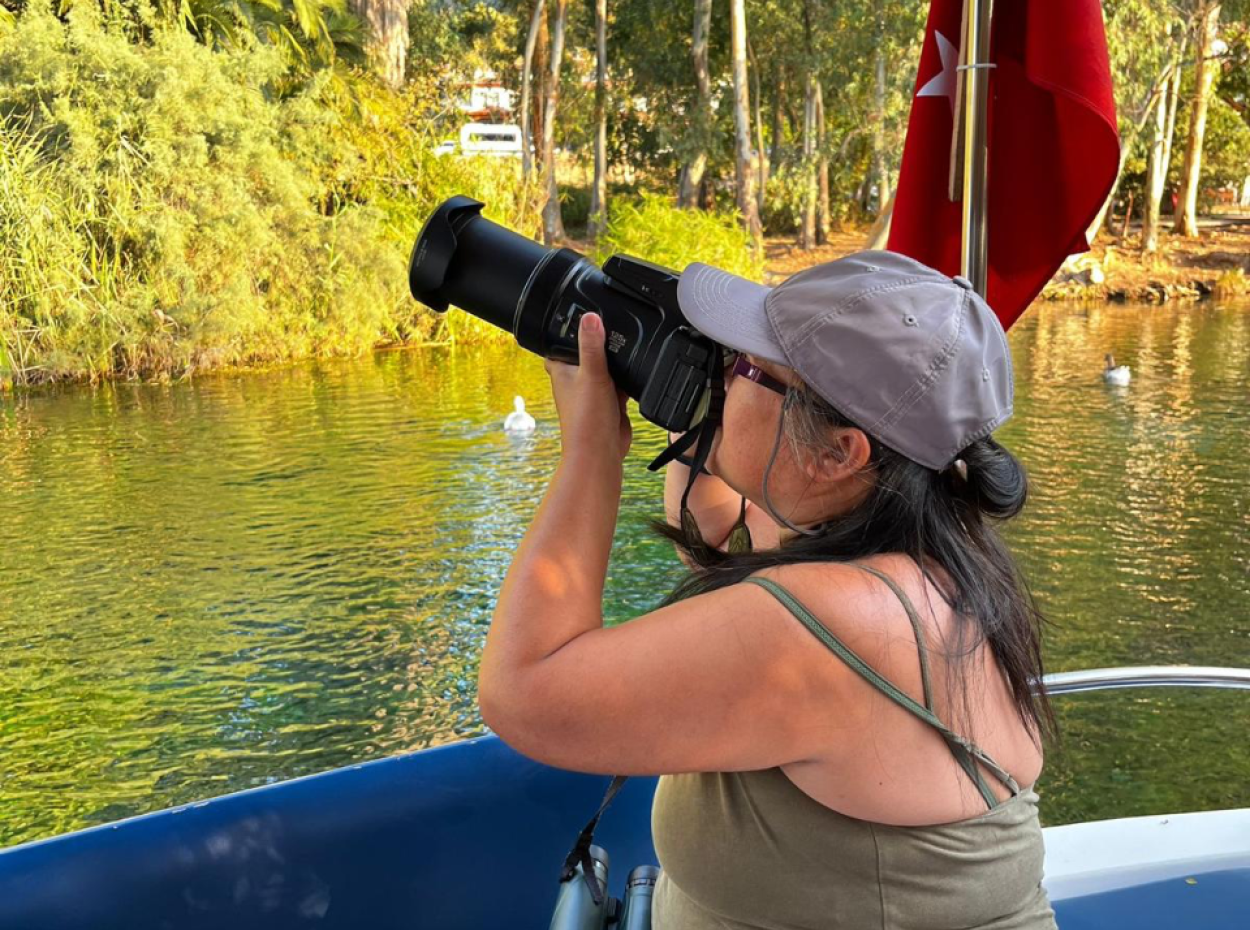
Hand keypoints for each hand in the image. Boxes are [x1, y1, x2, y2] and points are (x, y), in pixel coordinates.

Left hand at [545, 313, 631, 462]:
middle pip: (586, 350)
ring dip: (615, 359)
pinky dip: (628, 375)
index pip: (558, 341)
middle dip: (598, 341)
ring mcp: (594, 389)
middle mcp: (576, 379)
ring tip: (628, 339)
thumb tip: (590, 317)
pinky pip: (621, 381)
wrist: (601, 452)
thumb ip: (592, 346)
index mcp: (562, 370)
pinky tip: (638, 365)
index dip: (567, 327)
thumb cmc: (585, 419)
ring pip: (606, 366)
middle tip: (612, 321)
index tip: (578, 310)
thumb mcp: (591, 374)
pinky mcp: (611, 400)